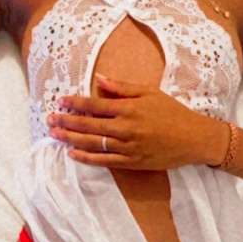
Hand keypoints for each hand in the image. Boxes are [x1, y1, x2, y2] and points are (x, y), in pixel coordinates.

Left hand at [47, 73, 225, 168]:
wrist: (194, 139)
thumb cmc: (173, 113)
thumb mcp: (149, 93)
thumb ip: (122, 87)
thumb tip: (99, 78)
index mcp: (129, 108)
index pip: (95, 104)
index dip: (75, 103)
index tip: (60, 100)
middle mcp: (126, 128)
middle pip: (88, 126)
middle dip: (66, 122)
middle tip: (48, 120)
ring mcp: (128, 147)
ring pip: (93, 144)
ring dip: (71, 140)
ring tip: (54, 135)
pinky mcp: (132, 163)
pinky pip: (104, 161)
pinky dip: (87, 158)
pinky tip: (72, 154)